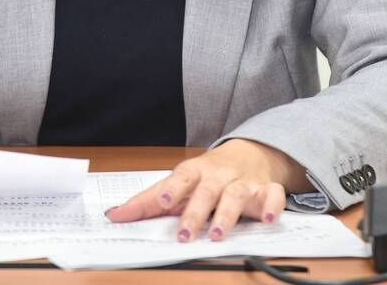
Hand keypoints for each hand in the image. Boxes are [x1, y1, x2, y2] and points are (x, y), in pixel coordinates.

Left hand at [104, 138, 307, 241]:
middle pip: (206, 190)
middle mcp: (218, 175)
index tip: (162, 201)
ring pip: (235, 195)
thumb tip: (114, 215)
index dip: (172, 188)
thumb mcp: (179, 183)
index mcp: (195, 171)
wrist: (250, 153)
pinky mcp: (266, 191)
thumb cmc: (207, 174)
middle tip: (185, 234)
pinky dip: (272, 206)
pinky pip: (272, 195)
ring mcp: (243, 182)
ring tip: (217, 234)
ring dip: (226, 214)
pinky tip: (268, 219)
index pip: (181, 177)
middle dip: (196, 212)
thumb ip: (148, 201)